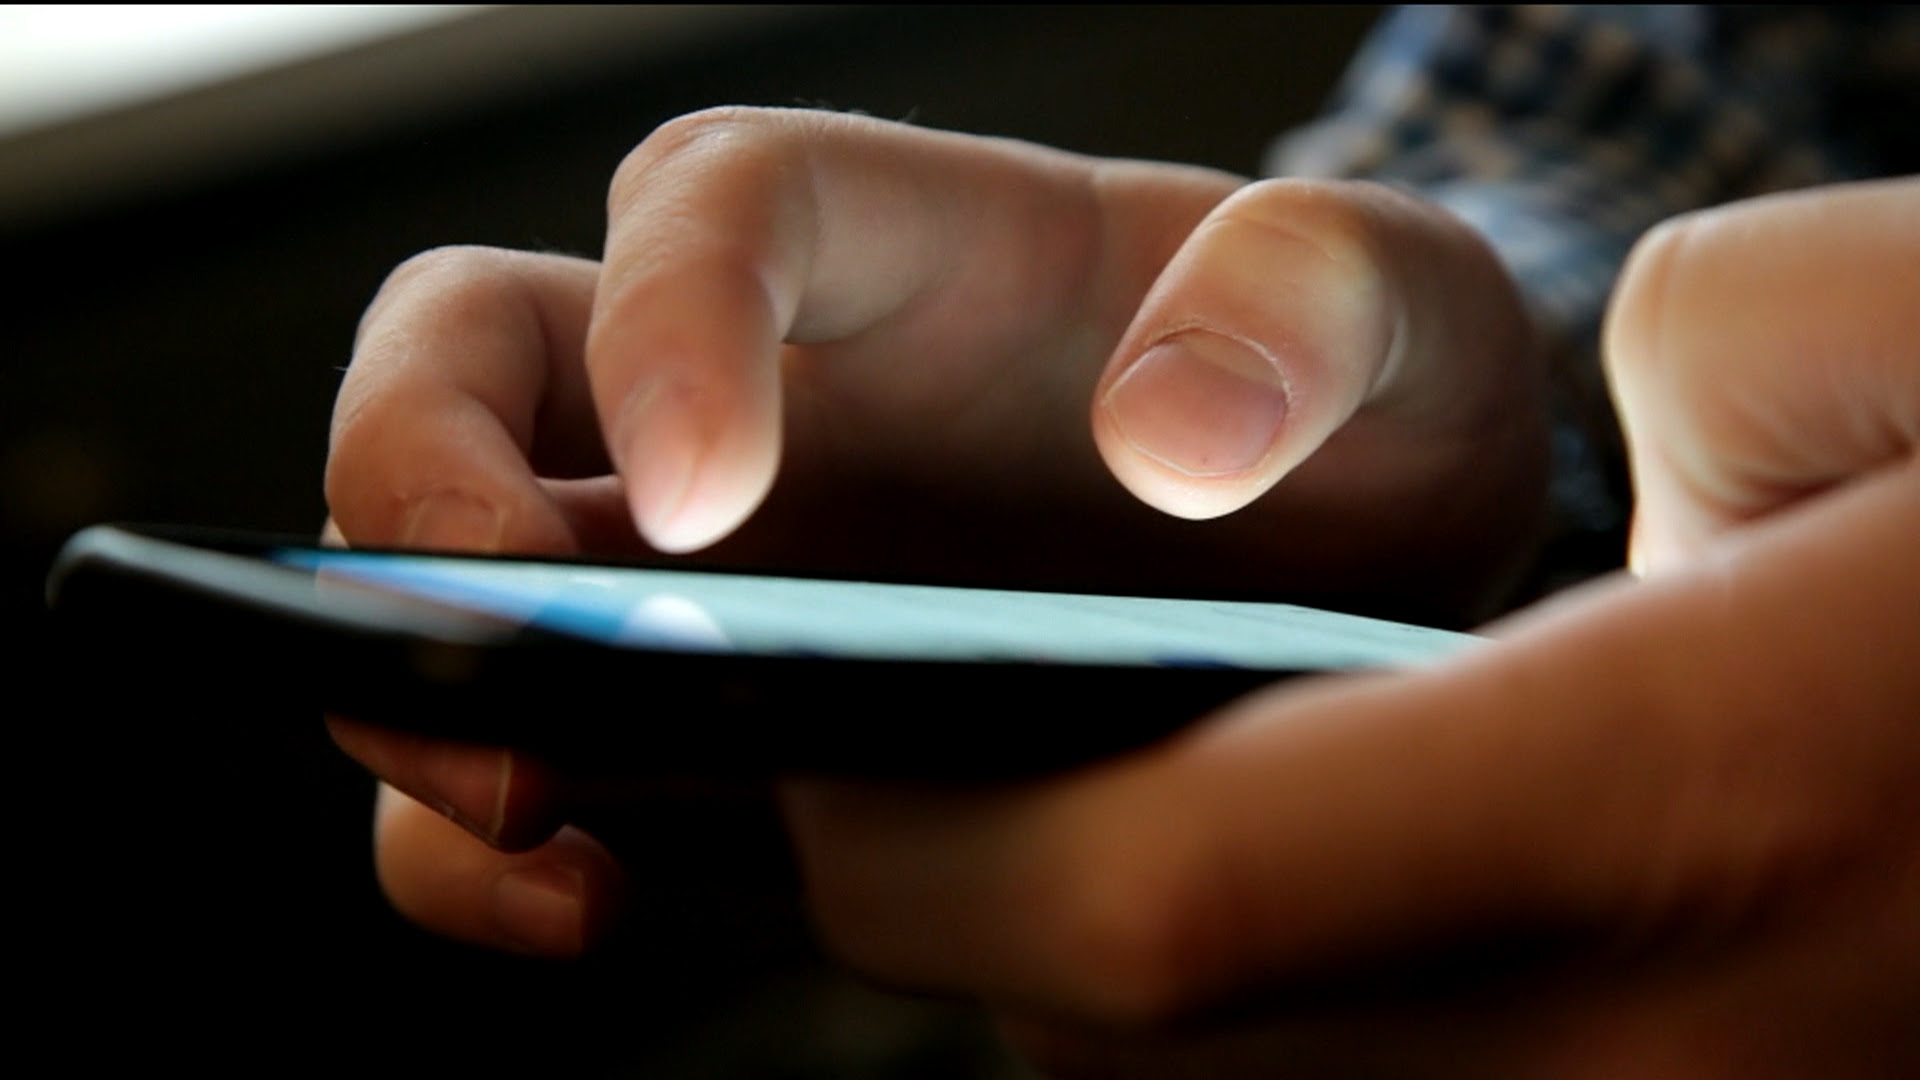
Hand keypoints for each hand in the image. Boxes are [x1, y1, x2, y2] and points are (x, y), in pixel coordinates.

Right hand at [324, 111, 1549, 961]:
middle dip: (415, 498)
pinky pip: (542, 751)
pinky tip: (592, 906)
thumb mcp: (1400, 307)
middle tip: (508, 663)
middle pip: (461, 362)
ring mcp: (712, 557)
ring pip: (453, 584)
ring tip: (537, 836)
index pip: (702, 202)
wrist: (1355, 556)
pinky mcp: (720, 710)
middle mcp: (755, 382)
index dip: (660, 330)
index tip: (709, 505)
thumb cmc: (1360, 389)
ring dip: (425, 711)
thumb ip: (1308, 312)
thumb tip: (1169, 445)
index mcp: (895, 238)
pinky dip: (501, 838)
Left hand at [778, 179, 1919, 1074]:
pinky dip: (1263, 1043)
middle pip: (1149, 1058)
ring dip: (1104, 999)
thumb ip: (1636, 391)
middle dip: (973, 929)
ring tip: (1061, 828)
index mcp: (1687, 796)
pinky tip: (1270, 917)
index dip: (929, 851)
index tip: (804, 756)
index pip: (1152, 902)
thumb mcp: (1894, 339)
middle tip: (896, 781)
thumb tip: (1480, 506)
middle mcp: (1670, 1049)